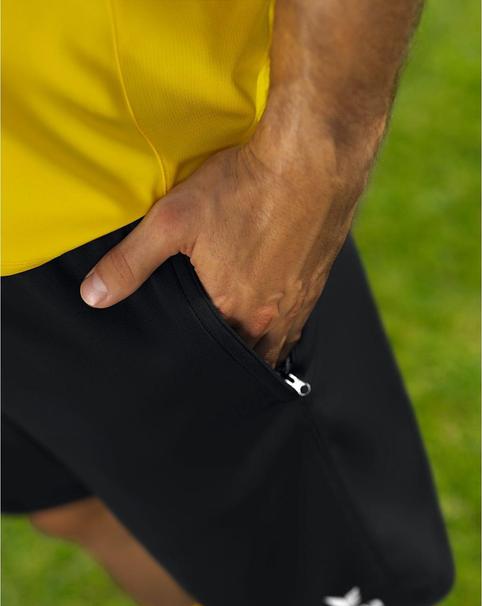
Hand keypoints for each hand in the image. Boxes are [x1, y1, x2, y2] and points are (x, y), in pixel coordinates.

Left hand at [80, 136, 360, 366]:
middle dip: (228, 357)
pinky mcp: (318, 283)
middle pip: (246, 354)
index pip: (213, 357)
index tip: (188, 358)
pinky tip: (270, 312)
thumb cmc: (245, 188)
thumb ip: (131, 262)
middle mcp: (271, 318)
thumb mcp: (173, 221)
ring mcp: (299, 302)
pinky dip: (281, 326)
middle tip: (211, 355)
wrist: (312, 158)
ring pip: (276, 343)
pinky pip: (297, 322)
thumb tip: (94, 296)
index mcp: (235, 311)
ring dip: (257, 345)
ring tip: (238, 343)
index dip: (198, 358)